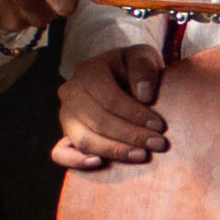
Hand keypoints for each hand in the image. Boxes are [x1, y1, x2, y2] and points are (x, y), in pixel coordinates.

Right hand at [54, 42, 167, 170]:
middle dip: (131, 135)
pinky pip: (60, 153)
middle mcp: (71, 93)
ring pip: (84, 139)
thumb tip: (144, 95)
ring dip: (114, 150)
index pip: (110, 99)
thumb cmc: (133, 69)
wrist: (121, 78)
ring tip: (141, 155)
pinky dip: (76, 160)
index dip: (135, 115)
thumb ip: (143, 68)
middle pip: (99, 121)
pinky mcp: (66, 134)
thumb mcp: (142, 57)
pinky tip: (98, 163)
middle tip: (158, 144)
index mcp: (88, 71)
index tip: (159, 126)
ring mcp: (66, 116)